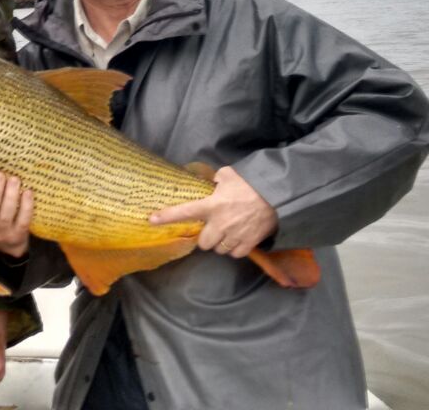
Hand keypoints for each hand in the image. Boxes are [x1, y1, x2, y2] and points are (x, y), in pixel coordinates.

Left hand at [148, 165, 275, 257]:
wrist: (277, 195)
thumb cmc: (251, 183)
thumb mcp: (229, 175)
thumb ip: (216, 179)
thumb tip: (212, 181)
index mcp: (211, 205)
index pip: (184, 212)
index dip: (166, 216)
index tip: (151, 220)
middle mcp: (219, 223)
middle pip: (203, 243)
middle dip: (206, 238)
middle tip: (213, 229)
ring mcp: (234, 235)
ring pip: (219, 250)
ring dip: (221, 244)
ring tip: (228, 233)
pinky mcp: (248, 243)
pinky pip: (235, 254)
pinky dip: (236, 249)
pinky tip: (239, 239)